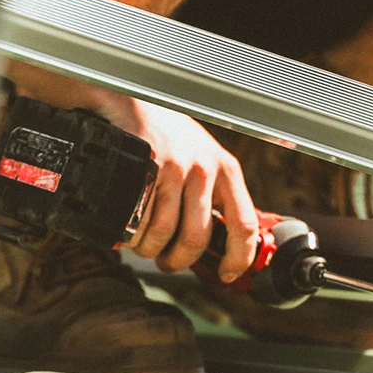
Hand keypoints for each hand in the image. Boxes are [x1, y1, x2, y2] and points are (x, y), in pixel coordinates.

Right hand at [100, 98, 258, 280]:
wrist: (130, 99)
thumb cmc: (165, 132)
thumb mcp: (201, 157)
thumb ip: (211, 193)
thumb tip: (216, 240)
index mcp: (226, 169)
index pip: (243, 226)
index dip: (237, 259)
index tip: (227, 273)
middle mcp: (204, 169)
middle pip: (196, 239)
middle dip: (178, 261)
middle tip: (167, 261)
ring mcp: (174, 168)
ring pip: (163, 234)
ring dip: (149, 248)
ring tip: (143, 241)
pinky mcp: (145, 168)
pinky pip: (137, 219)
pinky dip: (130, 233)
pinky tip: (128, 226)